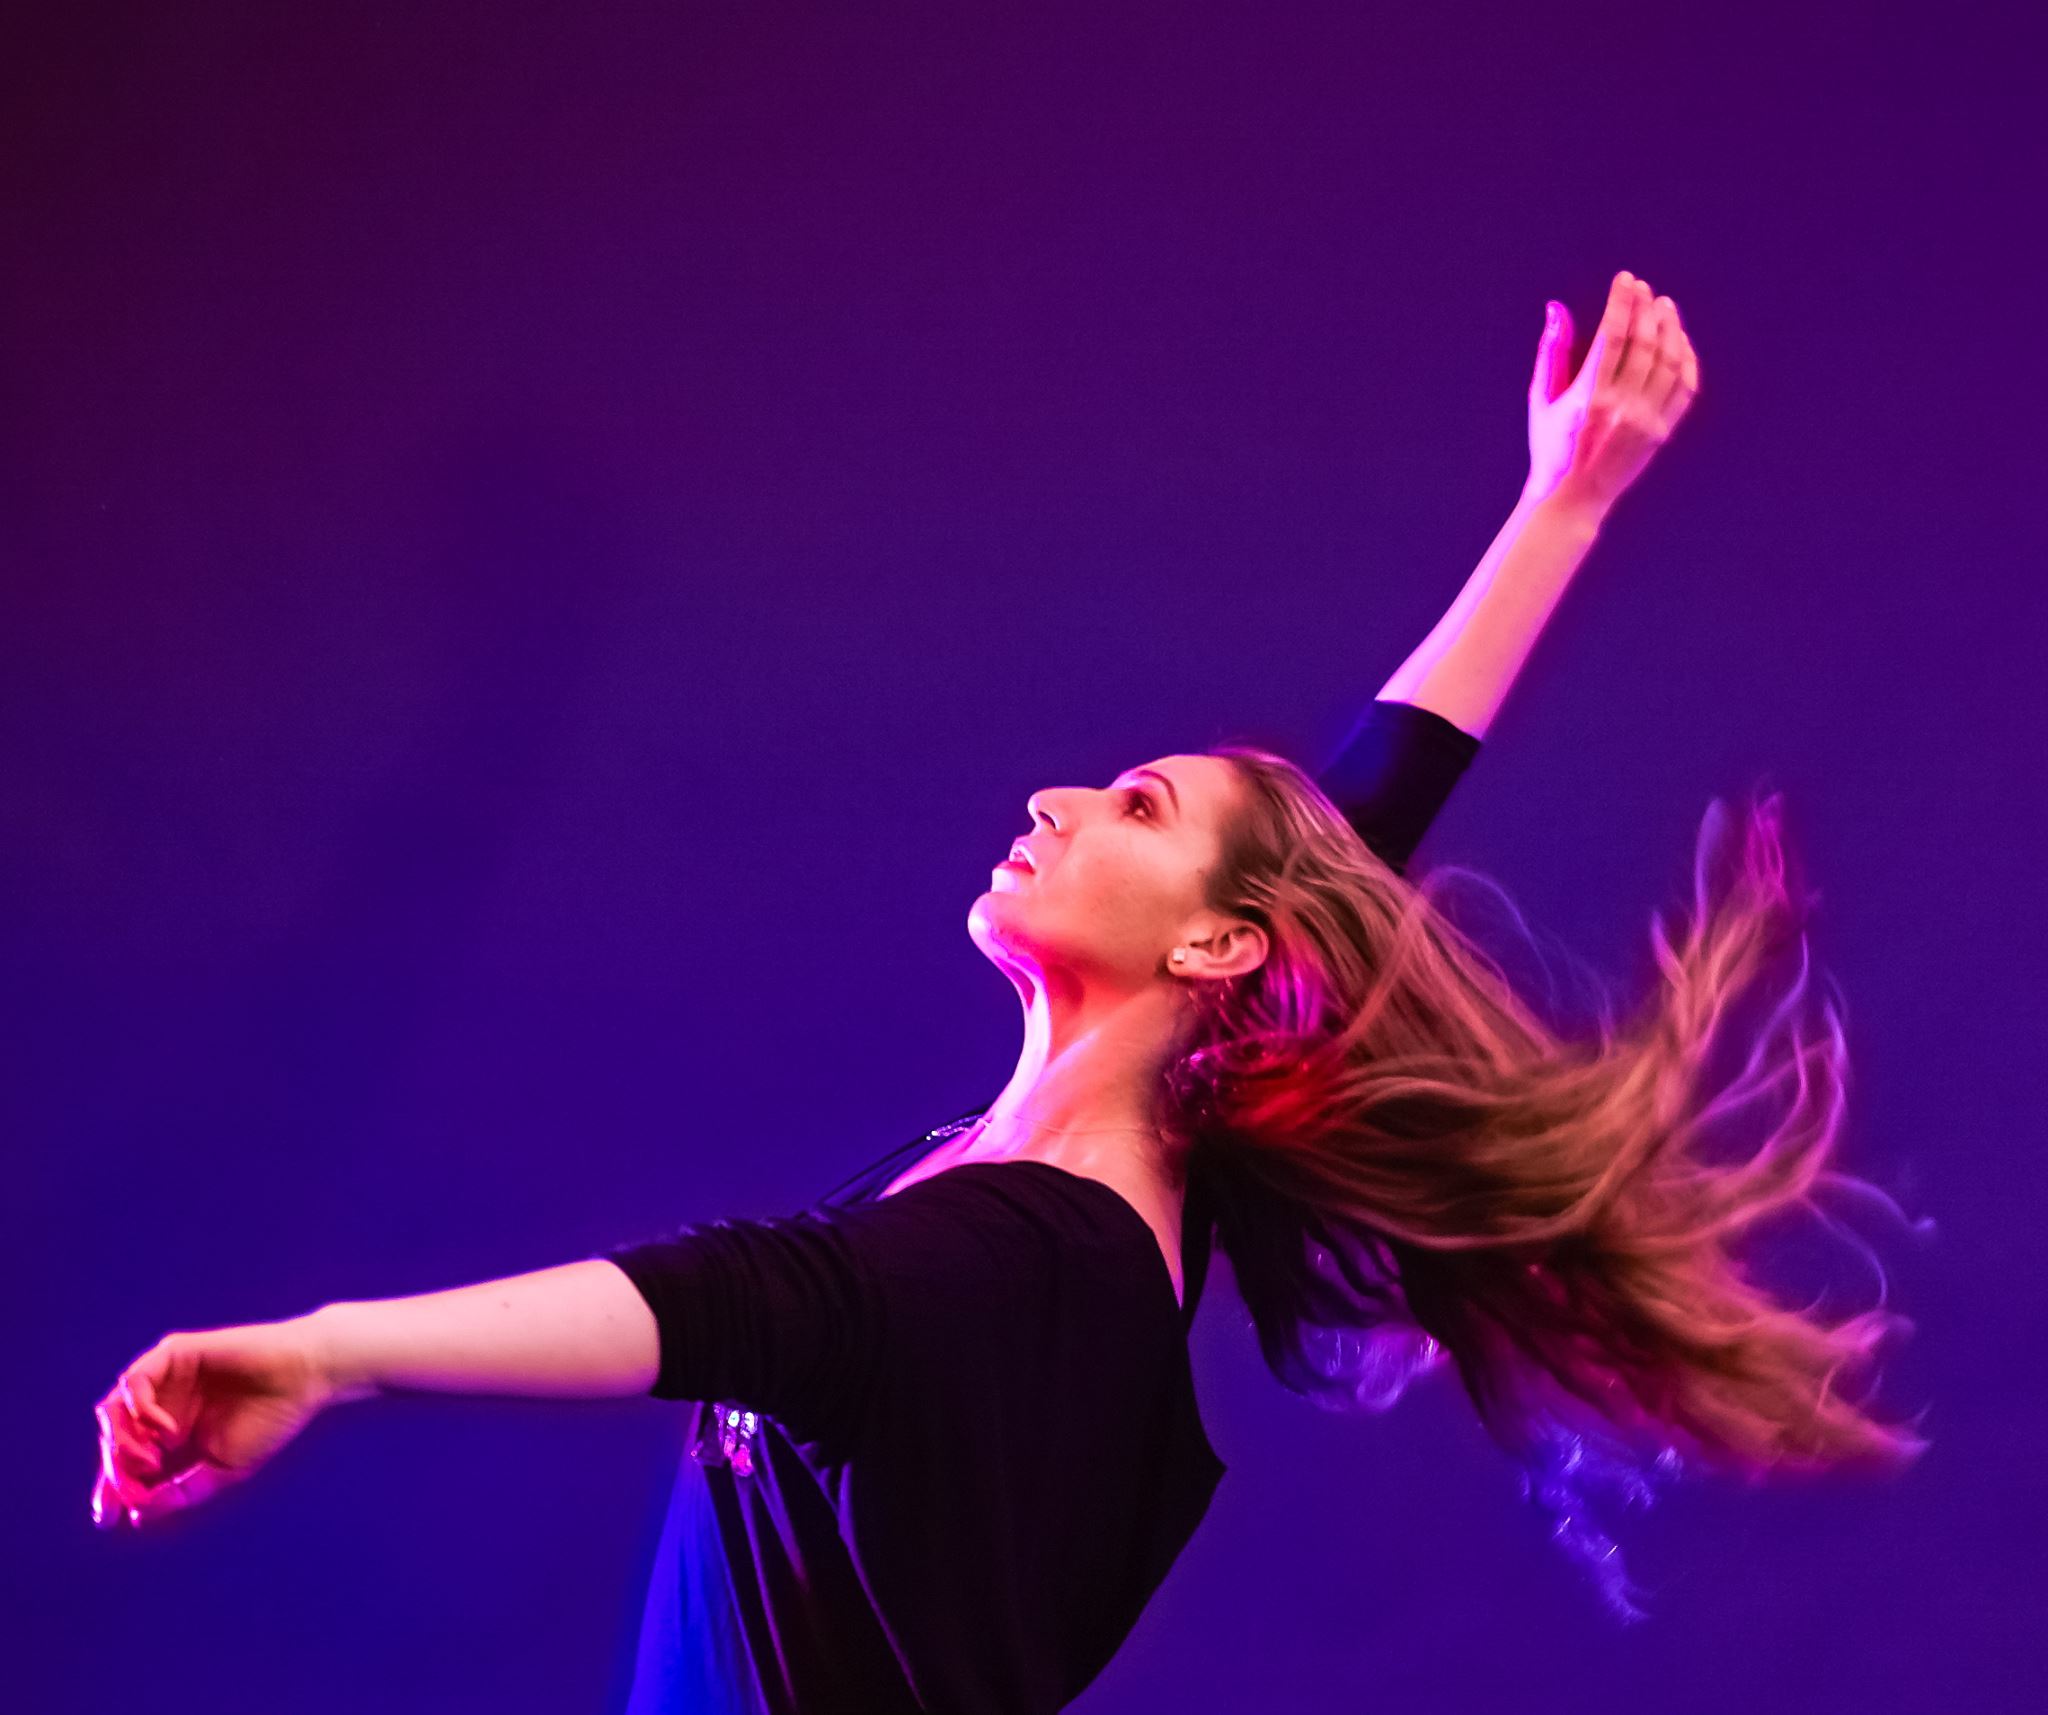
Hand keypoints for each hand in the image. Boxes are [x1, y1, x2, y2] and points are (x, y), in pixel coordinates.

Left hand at [91, 1316, 339, 1531]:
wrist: (306, 1377)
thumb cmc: (272, 1418)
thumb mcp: (223, 1468)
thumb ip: (183, 1490)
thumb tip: (138, 1515)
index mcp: (170, 1430)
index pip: (126, 1459)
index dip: (112, 1488)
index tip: (109, 1518)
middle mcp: (161, 1402)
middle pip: (113, 1436)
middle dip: (114, 1469)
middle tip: (132, 1490)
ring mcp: (166, 1376)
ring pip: (114, 1410)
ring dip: (122, 1442)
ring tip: (150, 1462)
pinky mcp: (175, 1352)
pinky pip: (136, 1381)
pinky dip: (140, 1410)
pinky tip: (165, 1432)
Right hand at [1525, 268, 1700, 515]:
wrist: (1572, 498)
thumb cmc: (1550, 446)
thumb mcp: (1541, 399)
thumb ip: (1551, 352)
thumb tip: (1556, 309)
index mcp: (1589, 397)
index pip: (1614, 335)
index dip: (1622, 302)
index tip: (1626, 280)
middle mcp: (1622, 407)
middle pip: (1645, 343)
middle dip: (1646, 309)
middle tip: (1645, 289)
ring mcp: (1646, 420)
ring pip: (1669, 361)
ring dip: (1670, 328)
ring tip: (1665, 307)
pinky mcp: (1661, 432)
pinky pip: (1684, 388)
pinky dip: (1686, 360)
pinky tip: (1680, 341)